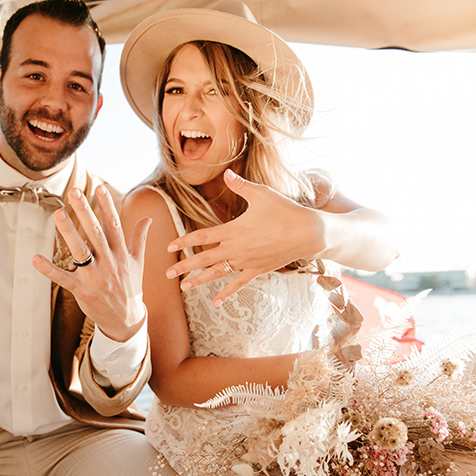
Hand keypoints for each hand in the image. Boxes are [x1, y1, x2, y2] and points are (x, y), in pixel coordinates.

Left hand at [33, 185, 150, 342]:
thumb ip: (139, 239)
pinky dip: (49, 270)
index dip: (107, 206)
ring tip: (58, 213)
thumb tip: (148, 219)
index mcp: (121, 254)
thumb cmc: (130, 288)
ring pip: (80, 251)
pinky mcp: (82, 291)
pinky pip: (64, 278)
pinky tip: (36, 258)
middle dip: (85, 211)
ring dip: (69, 232)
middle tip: (74, 191)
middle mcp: (109, 262)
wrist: (126, 321)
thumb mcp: (138, 262)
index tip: (100, 188)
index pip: (114, 225)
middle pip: (96, 233)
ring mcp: (95, 277)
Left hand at [166, 169, 324, 305]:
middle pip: (204, 258)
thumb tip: (227, 173)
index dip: (185, 241)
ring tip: (183, 287)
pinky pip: (238, 284)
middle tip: (167, 274)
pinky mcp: (257, 270)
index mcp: (234, 230)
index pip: (202, 236)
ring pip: (217, 273)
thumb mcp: (262, 194)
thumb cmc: (285, 210)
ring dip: (199, 280)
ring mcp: (246, 262)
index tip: (169, 246)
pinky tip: (216, 302)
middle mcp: (237, 249)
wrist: (308, 233)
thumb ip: (240, 186)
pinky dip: (226, 293)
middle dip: (184, 266)